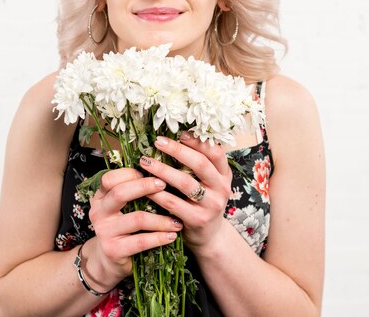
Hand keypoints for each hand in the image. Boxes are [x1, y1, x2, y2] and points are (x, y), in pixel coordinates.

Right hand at [86, 168, 182, 288]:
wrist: (109, 261)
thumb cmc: (123, 227)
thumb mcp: (122, 207)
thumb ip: (133, 191)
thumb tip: (161, 169)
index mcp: (100, 197)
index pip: (110, 178)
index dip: (131, 174)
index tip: (152, 174)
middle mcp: (98, 212)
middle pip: (120, 193)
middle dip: (145, 186)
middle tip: (165, 185)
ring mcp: (104, 231)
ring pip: (137, 218)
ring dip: (161, 219)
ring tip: (178, 221)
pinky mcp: (113, 250)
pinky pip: (141, 241)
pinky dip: (159, 238)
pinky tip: (172, 236)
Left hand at [140, 133, 232, 251]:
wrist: (210, 237)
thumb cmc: (203, 202)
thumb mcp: (209, 182)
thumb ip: (198, 164)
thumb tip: (174, 137)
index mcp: (224, 174)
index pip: (215, 152)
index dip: (197, 141)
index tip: (179, 133)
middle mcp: (221, 188)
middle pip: (200, 164)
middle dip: (177, 150)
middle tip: (157, 142)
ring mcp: (211, 205)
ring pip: (185, 183)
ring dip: (163, 170)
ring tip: (145, 161)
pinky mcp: (197, 220)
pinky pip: (173, 203)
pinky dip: (157, 193)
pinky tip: (144, 186)